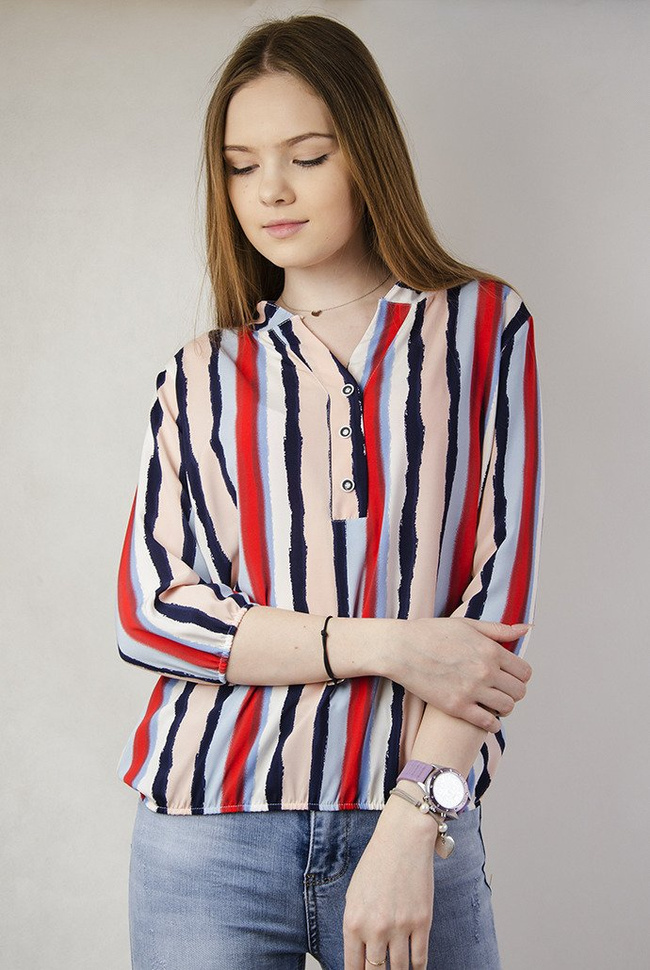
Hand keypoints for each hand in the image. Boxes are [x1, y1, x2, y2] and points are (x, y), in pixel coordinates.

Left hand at [343, 796, 436, 969]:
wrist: (402, 840)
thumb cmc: (376, 864)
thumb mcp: (354, 895)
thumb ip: (356, 926)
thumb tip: (361, 954)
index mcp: (353, 922)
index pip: (353, 967)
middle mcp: (375, 929)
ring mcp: (400, 928)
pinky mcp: (422, 923)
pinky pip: (420, 959)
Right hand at [384, 617, 532, 731]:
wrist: (401, 649)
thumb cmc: (432, 633)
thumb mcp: (467, 625)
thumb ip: (499, 630)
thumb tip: (526, 629)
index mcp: (490, 650)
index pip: (524, 671)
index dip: (520, 676)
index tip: (511, 677)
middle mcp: (485, 671)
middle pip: (519, 691)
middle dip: (514, 692)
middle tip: (502, 691)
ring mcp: (472, 691)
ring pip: (507, 708)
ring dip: (504, 707)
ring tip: (494, 703)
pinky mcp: (457, 707)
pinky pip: (488, 723)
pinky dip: (492, 724)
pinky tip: (487, 719)